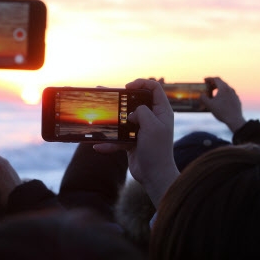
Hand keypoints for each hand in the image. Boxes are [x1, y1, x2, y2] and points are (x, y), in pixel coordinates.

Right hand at [94, 79, 178, 207]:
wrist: (154, 176)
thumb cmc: (157, 151)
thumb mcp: (152, 126)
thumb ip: (142, 112)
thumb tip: (132, 112)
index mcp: (162, 112)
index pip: (154, 89)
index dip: (141, 83)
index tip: (127, 87)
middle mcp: (152, 119)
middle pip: (136, 102)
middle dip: (122, 98)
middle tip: (108, 95)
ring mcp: (141, 130)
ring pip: (124, 119)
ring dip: (112, 118)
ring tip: (98, 112)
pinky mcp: (132, 141)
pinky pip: (118, 138)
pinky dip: (109, 142)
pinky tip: (98, 146)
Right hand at [201, 77, 245, 132]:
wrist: (234, 120)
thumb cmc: (221, 111)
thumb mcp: (209, 105)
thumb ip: (203, 98)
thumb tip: (201, 95)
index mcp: (224, 88)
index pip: (216, 79)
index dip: (209, 78)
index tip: (204, 80)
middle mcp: (230, 89)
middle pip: (221, 83)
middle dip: (214, 83)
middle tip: (208, 86)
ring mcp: (235, 94)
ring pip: (226, 89)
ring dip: (219, 89)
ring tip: (213, 94)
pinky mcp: (237, 100)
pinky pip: (229, 94)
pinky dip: (223, 94)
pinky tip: (221, 101)